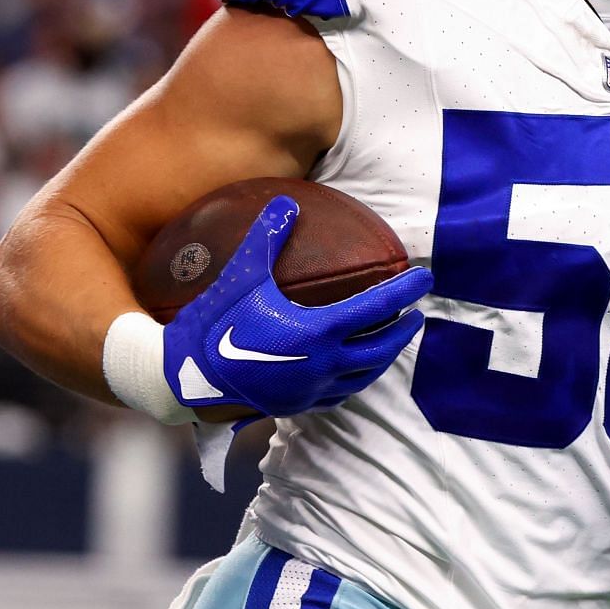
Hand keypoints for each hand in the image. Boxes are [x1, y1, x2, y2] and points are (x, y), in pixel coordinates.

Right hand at [164, 196, 431, 416]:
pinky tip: (355, 369)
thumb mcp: (241, 276)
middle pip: (382, 348)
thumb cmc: (213, 323)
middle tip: (417, 313)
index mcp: (317, 332)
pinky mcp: (298, 406)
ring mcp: (312, 390)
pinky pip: (341, 393)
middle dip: (405, 329)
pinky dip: (358, 377)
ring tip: (395, 340)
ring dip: (385, 356)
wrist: (184, 376)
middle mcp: (323, 365)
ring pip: (365, 375)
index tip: (425, 277)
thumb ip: (267, 238)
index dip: (405, 291)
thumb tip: (286, 202)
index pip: (376, 308)